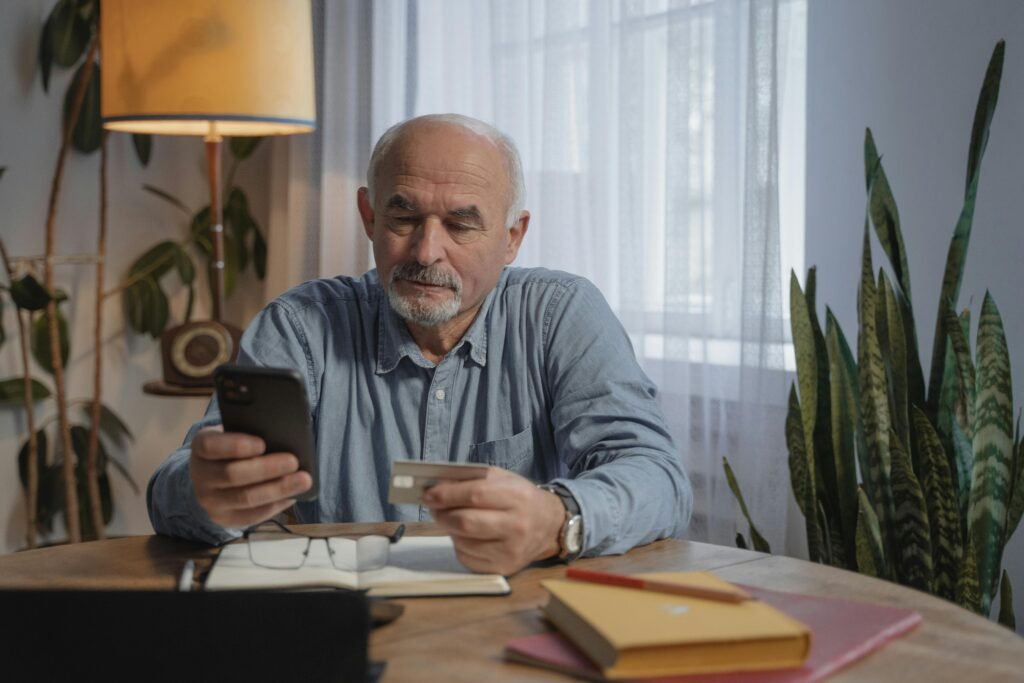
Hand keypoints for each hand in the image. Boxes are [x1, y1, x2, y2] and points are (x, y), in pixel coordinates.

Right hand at [190, 426, 312, 528]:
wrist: (211, 477)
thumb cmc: (231, 449)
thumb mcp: (232, 434)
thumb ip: (250, 432)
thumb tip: (283, 435)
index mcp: (201, 448)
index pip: (211, 446)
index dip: (236, 445)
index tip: (262, 444)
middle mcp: (201, 476)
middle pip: (232, 475)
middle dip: (267, 468)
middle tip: (293, 461)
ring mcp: (210, 501)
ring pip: (246, 498)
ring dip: (278, 489)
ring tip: (303, 480)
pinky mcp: (225, 519)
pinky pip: (253, 515)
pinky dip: (276, 504)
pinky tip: (293, 495)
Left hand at [421, 468, 564, 574]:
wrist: (550, 526)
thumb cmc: (522, 499)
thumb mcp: (503, 479)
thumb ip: (472, 479)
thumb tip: (437, 486)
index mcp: (518, 497)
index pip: (475, 495)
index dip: (446, 495)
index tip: (428, 494)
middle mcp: (517, 526)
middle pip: (465, 522)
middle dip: (442, 514)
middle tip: (435, 508)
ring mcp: (511, 551)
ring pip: (462, 542)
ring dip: (450, 530)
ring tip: (454, 520)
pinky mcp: (504, 568)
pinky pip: (467, 558)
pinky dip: (460, 545)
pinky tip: (468, 537)